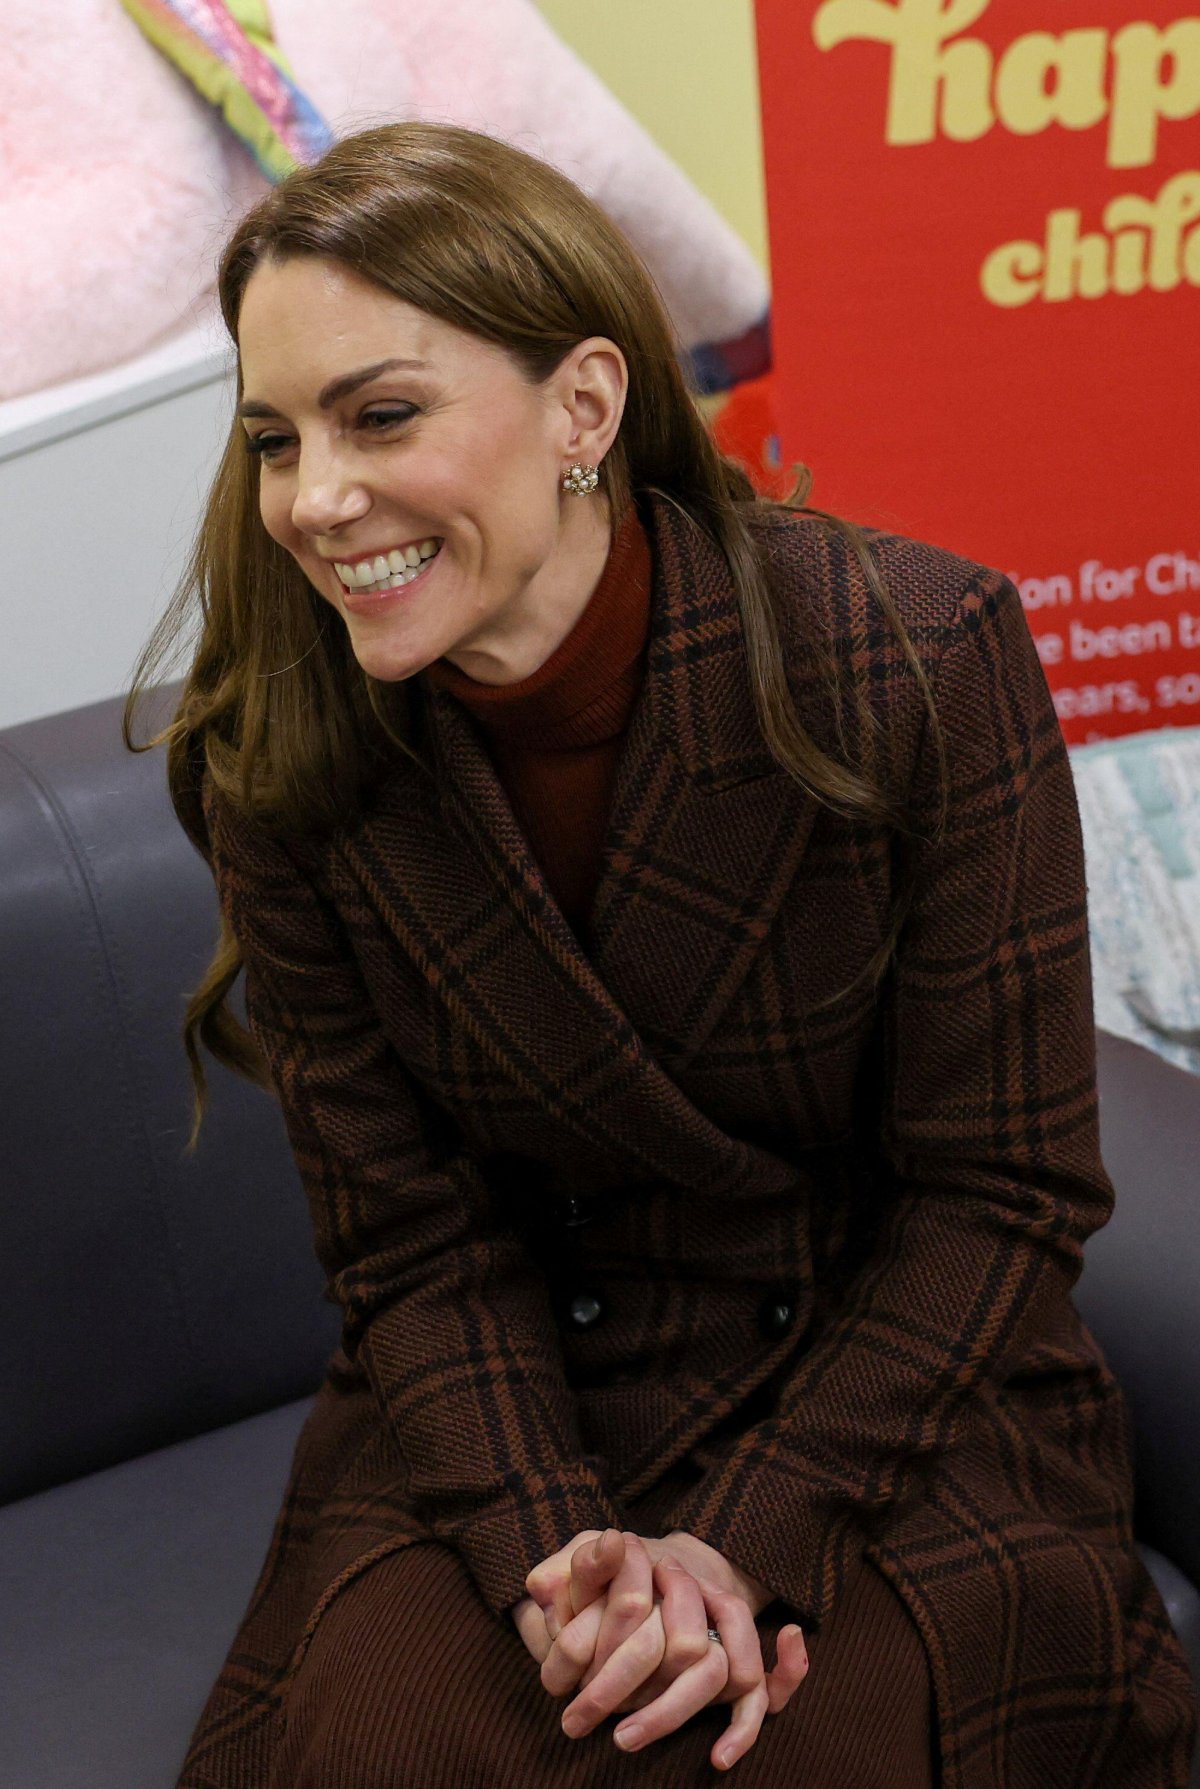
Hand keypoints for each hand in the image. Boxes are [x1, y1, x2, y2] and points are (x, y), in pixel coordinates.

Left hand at [521, 1529, 808, 1770]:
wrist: (669, 1569)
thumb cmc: (618, 1570)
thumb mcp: (588, 1554)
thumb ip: (568, 1567)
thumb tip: (541, 1586)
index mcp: (658, 1564)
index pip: (632, 1603)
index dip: (595, 1642)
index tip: (559, 1677)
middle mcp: (698, 1594)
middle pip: (675, 1644)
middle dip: (619, 1686)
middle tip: (575, 1720)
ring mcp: (724, 1630)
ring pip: (715, 1673)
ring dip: (668, 1711)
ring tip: (622, 1740)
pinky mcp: (739, 1665)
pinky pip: (760, 1697)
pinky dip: (743, 1727)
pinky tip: (717, 1757)